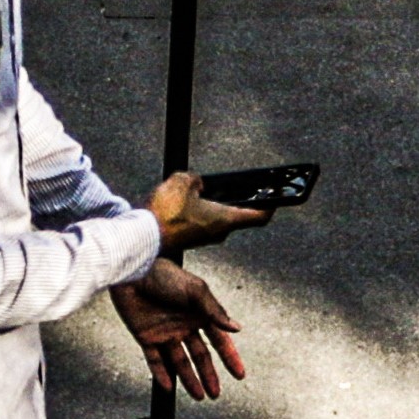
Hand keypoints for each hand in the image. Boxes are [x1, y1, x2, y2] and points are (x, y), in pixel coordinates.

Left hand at [114, 256, 244, 400]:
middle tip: (216, 393)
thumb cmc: (166, 275)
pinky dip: (161, 374)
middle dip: (209, 375)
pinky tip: (169, 387)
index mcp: (199, 314)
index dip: (229, 357)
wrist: (133, 271)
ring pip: (180, 362)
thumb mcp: (196, 291)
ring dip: (189, 379)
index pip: (219, 341)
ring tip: (200, 396)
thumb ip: (215, 312)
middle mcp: (184, 326)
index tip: (239, 374)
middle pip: (200, 356)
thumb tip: (237, 329)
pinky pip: (155, 360)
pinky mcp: (145, 337)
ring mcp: (165, 333)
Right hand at [145, 170, 270, 248]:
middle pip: (236, 216)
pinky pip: (199, 224)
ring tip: (195, 190)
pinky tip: (181, 202)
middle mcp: (219, 232)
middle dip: (231, 200)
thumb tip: (196, 183)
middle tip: (229, 187)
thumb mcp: (182, 182)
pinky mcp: (189, 240)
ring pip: (215, 220)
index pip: (259, 216)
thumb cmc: (166, 214)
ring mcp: (204, 238)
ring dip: (211, 206)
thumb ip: (194, 179)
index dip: (270, 206)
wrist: (143, 237)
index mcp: (225, 219)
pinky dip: (196, 213)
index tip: (275, 200)